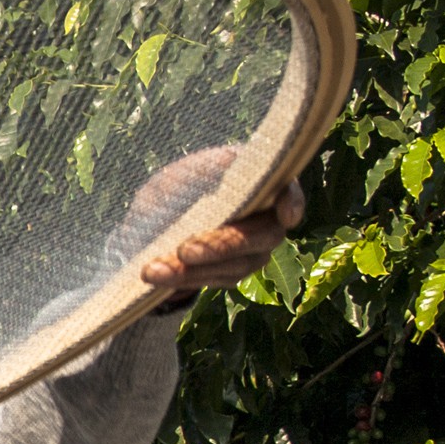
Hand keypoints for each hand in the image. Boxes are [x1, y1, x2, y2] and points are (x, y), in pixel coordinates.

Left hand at [136, 149, 304, 296]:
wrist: (157, 217)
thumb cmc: (181, 184)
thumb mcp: (185, 171)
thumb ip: (207, 170)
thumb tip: (224, 163)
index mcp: (260, 184)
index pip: (288, 191)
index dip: (292, 202)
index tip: (285, 214)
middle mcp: (267, 220)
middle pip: (259, 238)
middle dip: (222, 247)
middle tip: (184, 250)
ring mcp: (254, 250)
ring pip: (234, 267)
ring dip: (191, 270)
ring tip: (152, 269)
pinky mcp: (232, 273)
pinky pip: (213, 280)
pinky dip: (183, 279)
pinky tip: (156, 276)